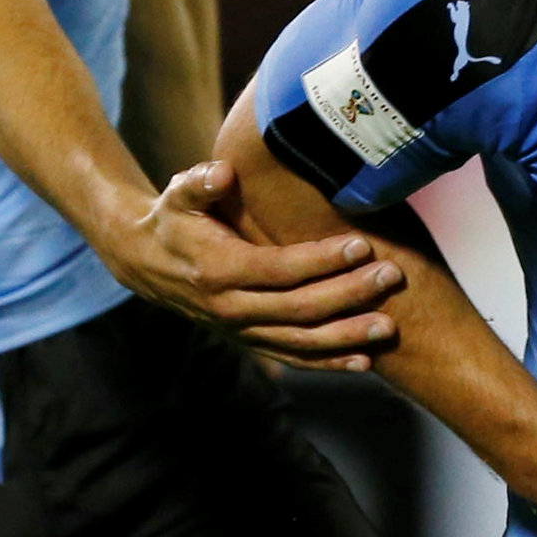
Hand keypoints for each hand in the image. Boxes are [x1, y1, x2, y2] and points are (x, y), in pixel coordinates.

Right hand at [100, 160, 404, 368]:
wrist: (146, 261)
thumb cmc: (174, 218)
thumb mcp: (178, 194)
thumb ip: (200, 182)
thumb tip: (222, 174)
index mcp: (218, 270)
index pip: (278, 269)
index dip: (321, 260)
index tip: (362, 245)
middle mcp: (230, 308)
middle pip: (298, 308)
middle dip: (348, 294)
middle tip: (391, 276)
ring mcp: (241, 331)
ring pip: (299, 342)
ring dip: (346, 338)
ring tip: (387, 328)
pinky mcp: (250, 342)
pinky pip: (293, 357)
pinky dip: (329, 362)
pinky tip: (365, 362)